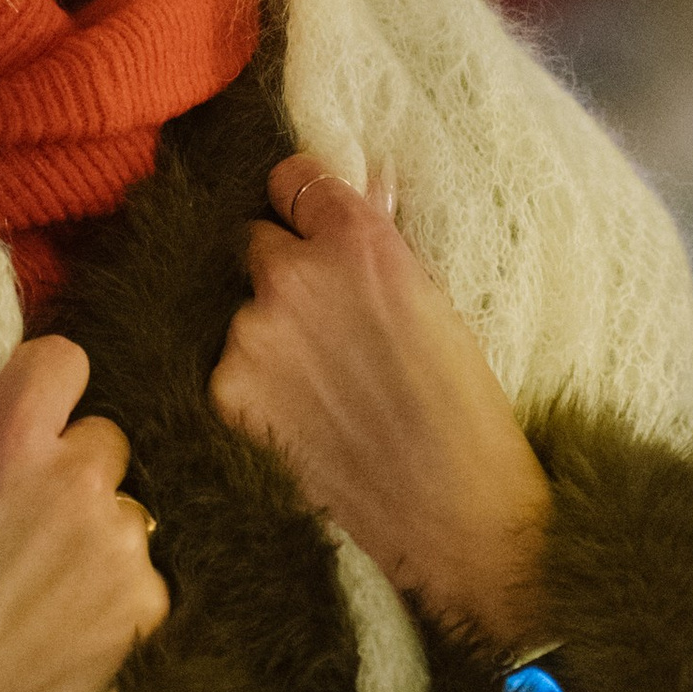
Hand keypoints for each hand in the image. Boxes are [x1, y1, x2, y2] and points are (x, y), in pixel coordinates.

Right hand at [0, 337, 166, 691]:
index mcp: (9, 437)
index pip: (65, 362)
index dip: (44, 393)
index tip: (29, 427)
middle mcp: (74, 478)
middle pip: (103, 440)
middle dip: (71, 473)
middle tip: (24, 527)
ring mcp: (114, 543)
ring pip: (127, 511)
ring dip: (96, 536)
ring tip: (38, 587)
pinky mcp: (141, 604)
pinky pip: (143, 575)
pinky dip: (112, 596)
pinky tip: (61, 623)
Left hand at [210, 153, 551, 646]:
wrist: (453, 513)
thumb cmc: (464, 408)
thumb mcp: (434, 301)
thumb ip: (380, 243)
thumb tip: (363, 185)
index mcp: (356, 240)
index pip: (291, 178)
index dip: (299, 204)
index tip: (306, 225)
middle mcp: (292, 273)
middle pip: (256, 242)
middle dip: (283, 272)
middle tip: (322, 324)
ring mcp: (252, 332)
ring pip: (243, 312)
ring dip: (271, 336)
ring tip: (323, 389)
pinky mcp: (228, 389)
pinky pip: (232, 368)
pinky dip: (256, 388)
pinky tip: (303, 419)